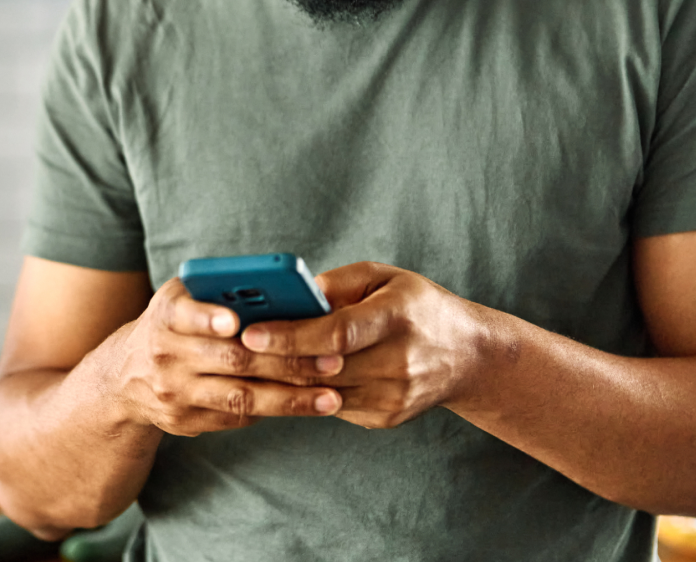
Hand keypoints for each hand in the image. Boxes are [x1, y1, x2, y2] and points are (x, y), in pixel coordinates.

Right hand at [105, 278, 344, 436]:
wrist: (126, 376)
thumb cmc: (175, 323)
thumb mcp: (183, 297)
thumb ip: (219, 291)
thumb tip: (287, 296)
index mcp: (166, 315)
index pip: (185, 314)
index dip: (209, 318)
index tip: (237, 321)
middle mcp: (165, 354)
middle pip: (230, 360)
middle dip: (285, 361)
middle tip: (331, 360)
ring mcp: (174, 393)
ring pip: (239, 397)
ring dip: (290, 398)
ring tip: (331, 396)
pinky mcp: (186, 421)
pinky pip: (237, 417)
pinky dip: (274, 410)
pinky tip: (308, 405)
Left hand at [238, 262, 489, 429]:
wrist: (467, 356)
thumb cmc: (415, 306)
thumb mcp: (383, 277)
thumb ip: (335, 284)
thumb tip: (285, 295)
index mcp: (398, 317)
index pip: (336, 333)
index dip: (290, 334)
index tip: (250, 332)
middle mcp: (399, 362)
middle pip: (321, 369)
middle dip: (271, 360)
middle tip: (227, 351)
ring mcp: (394, 397)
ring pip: (320, 394)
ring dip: (277, 380)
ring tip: (241, 365)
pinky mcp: (385, 418)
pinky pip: (331, 407)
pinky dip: (300, 394)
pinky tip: (274, 379)